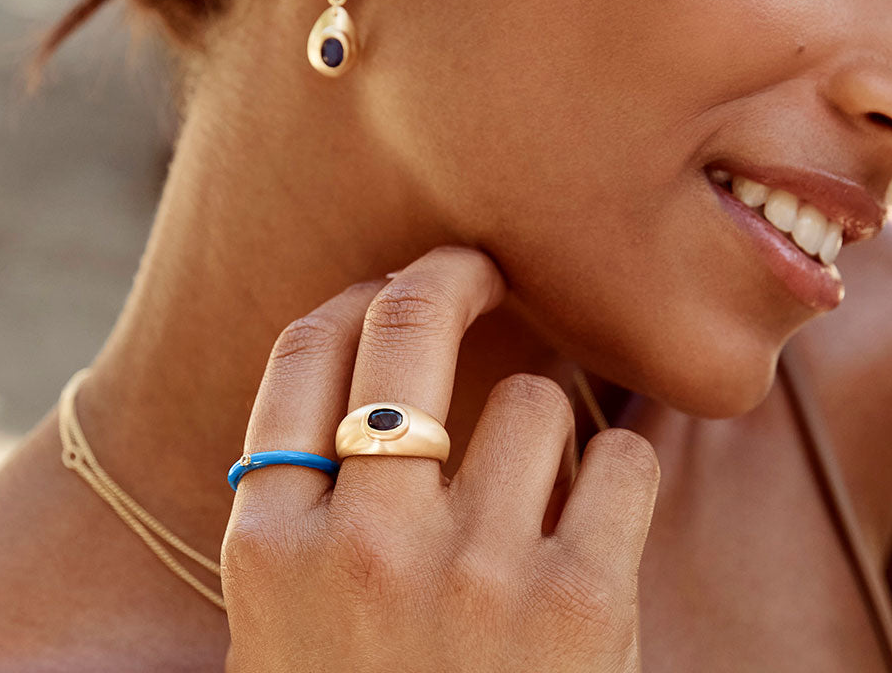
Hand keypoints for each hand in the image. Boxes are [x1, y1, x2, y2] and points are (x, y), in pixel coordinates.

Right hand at [221, 246, 659, 671]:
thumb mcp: (287, 626)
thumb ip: (306, 510)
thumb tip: (363, 364)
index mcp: (270, 546)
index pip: (306, 351)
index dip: (358, 298)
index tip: (395, 289)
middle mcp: (364, 544)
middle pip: (407, 322)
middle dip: (449, 272)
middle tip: (479, 266)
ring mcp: (473, 573)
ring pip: (533, 399)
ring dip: (549, 427)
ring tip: (540, 494)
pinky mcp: (582, 606)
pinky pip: (621, 460)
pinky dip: (619, 480)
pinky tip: (599, 529)